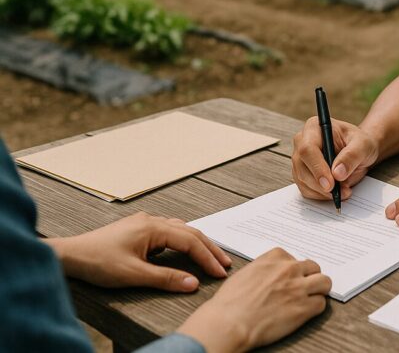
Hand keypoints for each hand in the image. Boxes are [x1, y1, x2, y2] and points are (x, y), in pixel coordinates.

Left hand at [45, 212, 230, 291]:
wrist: (69, 256)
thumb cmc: (97, 262)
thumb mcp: (133, 274)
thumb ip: (165, 278)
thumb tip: (193, 283)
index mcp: (153, 227)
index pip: (190, 241)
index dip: (207, 257)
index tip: (219, 272)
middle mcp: (152, 220)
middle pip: (190, 232)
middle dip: (209, 248)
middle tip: (224, 263)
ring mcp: (144, 223)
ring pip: (181, 229)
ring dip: (197, 243)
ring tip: (211, 256)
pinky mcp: (138, 229)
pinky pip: (169, 231)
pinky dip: (184, 240)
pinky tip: (185, 248)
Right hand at [179, 247, 330, 352]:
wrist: (229, 322)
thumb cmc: (230, 302)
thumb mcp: (245, 273)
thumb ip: (264, 270)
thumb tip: (271, 276)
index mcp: (274, 258)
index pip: (295, 258)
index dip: (294, 270)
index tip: (290, 278)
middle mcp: (289, 269)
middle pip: (313, 267)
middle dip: (309, 278)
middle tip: (303, 289)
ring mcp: (299, 287)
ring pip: (325, 282)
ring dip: (319, 290)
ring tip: (311, 298)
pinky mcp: (304, 308)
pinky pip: (321, 304)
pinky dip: (315, 309)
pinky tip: (305, 313)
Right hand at [292, 117, 378, 201]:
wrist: (360, 151)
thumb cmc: (360, 143)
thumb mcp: (363, 144)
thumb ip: (352, 156)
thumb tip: (337, 174)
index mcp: (314, 128)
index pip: (307, 148)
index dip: (317, 168)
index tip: (330, 184)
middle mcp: (302, 142)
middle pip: (301, 167)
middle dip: (320, 184)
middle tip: (339, 192)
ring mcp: (300, 159)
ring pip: (302, 180)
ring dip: (322, 192)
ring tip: (343, 191)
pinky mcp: (302, 173)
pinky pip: (306, 189)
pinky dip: (320, 195)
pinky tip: (335, 193)